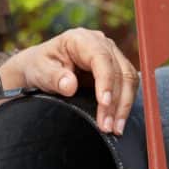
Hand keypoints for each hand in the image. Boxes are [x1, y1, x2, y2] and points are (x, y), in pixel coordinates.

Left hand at [0, 28, 138, 134]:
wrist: (39, 68)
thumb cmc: (39, 66)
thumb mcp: (40, 71)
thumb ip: (54, 77)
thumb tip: (70, 85)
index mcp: (81, 39)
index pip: (101, 58)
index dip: (106, 81)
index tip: (104, 103)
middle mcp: (101, 44)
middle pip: (120, 71)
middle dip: (116, 101)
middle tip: (107, 126)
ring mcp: (111, 55)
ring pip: (129, 79)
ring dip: (124, 106)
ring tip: (115, 128)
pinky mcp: (115, 69)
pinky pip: (127, 86)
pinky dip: (125, 104)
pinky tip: (118, 121)